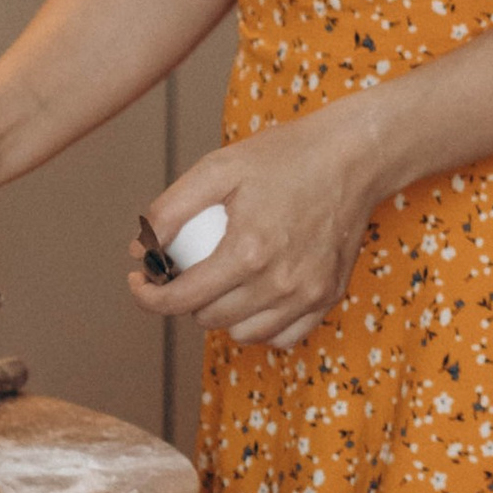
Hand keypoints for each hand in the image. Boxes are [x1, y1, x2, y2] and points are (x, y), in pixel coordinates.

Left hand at [130, 101, 391, 351]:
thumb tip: (140, 250)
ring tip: (219, 281)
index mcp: (247, 252)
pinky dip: (261, 324)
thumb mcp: (216, 168)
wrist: (353, 156)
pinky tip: (252, 296)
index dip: (148, 296)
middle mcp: (279, 283)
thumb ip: (171, 210)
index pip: (181, 299)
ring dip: (221, 314)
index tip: (139, 282)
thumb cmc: (284, 157)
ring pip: (243, 334)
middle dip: (184, 298)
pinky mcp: (328, 296)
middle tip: (183, 268)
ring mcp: (308, 295)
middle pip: (208, 318)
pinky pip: (283, 336)